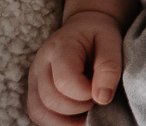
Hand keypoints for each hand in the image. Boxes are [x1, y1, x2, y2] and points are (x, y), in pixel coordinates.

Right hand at [27, 10, 123, 125]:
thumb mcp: (111, 41)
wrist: (84, 28)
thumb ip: (109, 68)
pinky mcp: (34, 92)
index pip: (65, 81)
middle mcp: (40, 65)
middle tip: (96, 96)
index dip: (87, 94)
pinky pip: (39, 116)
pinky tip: (76, 116)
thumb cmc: (98, 35)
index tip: (102, 89)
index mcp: (59, 48)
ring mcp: (33, 80)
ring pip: (40, 113)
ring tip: (87, 109)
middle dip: (79, 107)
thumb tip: (102, 98)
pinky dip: (59, 122)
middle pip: (51, 100)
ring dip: (67, 120)